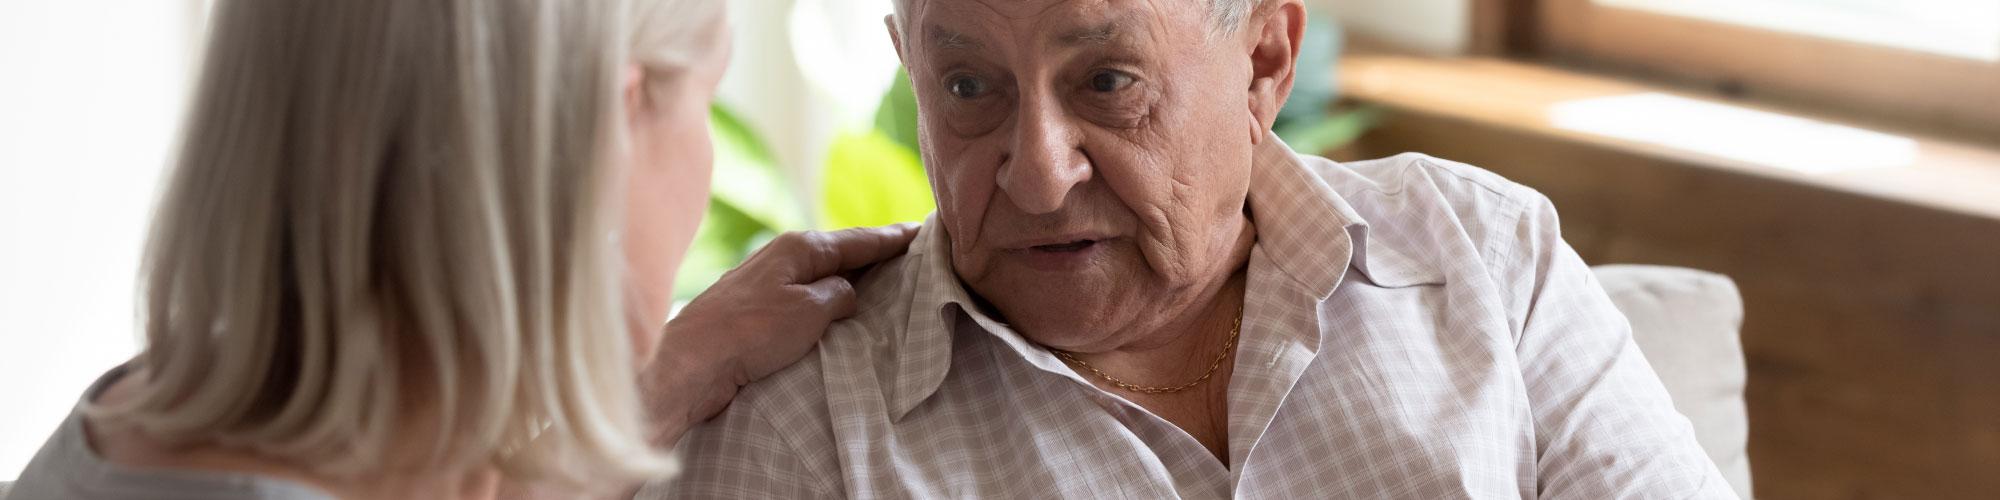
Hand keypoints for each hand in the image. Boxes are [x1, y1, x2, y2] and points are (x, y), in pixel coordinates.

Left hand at [637, 223, 919, 445]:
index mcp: (798, 247)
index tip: (920, 230)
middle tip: (910, 253)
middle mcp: (781, 258)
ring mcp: (765, 284)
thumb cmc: (751, 332)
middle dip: (873, 254)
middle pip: (838, 253)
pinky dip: (826, 302)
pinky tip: (836, 313)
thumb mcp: (810, 310)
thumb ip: (838, 295)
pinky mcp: (754, 313)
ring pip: (819, 277)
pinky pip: (803, 300)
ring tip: (882, 283)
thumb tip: (846, 293)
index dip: (891, 237)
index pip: (857, 239)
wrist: (692, 362)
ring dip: (849, 280)